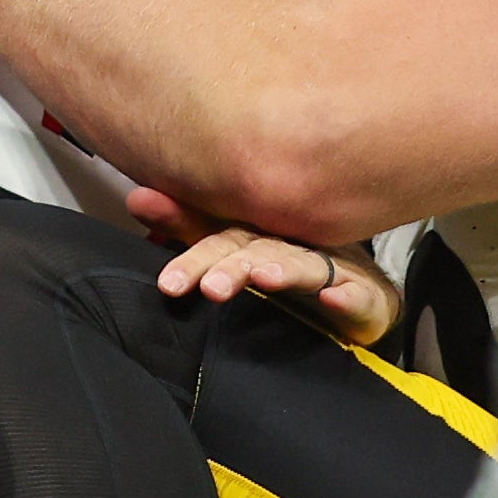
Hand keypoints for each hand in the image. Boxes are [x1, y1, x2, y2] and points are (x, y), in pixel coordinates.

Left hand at [133, 188, 399, 346]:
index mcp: (257, 236)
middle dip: (229, 265)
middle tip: (208, 285)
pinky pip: (357, 297)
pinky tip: (335, 297)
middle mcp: (290, 245)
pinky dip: (347, 297)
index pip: (219, 235)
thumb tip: (134, 199)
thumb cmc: (289, 269)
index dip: (191, 247)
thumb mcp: (235, 253)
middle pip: (255, 250)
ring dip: (282, 270)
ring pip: (301, 267)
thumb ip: (188, 230)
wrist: (362, 294)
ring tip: (262, 276)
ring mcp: (329, 269)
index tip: (162, 264)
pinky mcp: (363, 298)